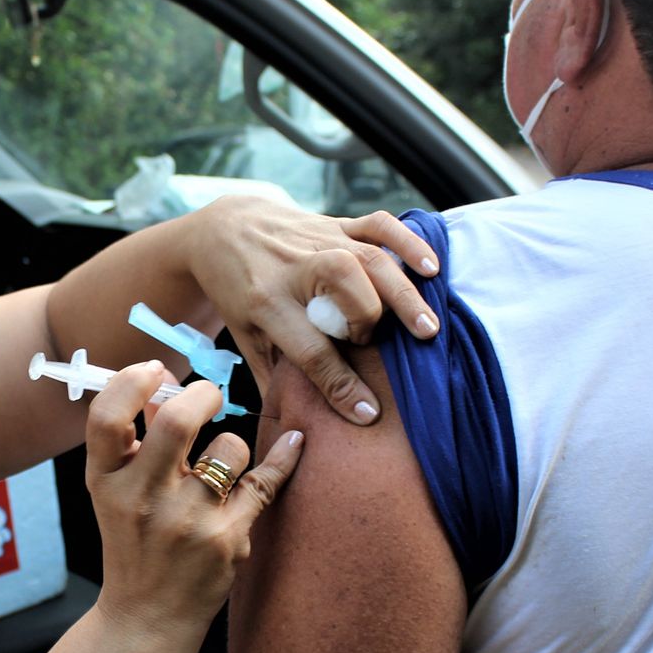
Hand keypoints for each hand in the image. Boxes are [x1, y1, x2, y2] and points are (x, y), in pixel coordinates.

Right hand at [83, 363, 303, 639]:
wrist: (147, 617)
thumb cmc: (134, 542)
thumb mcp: (115, 492)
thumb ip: (133, 438)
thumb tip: (161, 377)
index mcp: (106, 481)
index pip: (107, 415)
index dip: (133, 380)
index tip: (156, 371)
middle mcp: (143, 498)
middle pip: (175, 421)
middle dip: (202, 395)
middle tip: (209, 398)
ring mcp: (187, 521)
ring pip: (229, 447)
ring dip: (232, 446)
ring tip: (223, 468)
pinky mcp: (227, 539)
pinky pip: (266, 481)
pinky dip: (286, 456)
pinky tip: (296, 441)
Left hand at [181, 198, 437, 424]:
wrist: (222, 230)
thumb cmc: (236, 292)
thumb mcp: (243, 336)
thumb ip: (269, 376)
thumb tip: (292, 429)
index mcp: (265, 303)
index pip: (309, 348)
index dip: (341, 384)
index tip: (369, 412)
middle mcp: (293, 268)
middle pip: (342, 287)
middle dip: (367, 321)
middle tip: (376, 346)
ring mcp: (317, 239)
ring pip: (366, 257)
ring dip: (402, 293)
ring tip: (427, 329)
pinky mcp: (335, 223)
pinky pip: (376, 224)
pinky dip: (407, 242)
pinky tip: (430, 270)